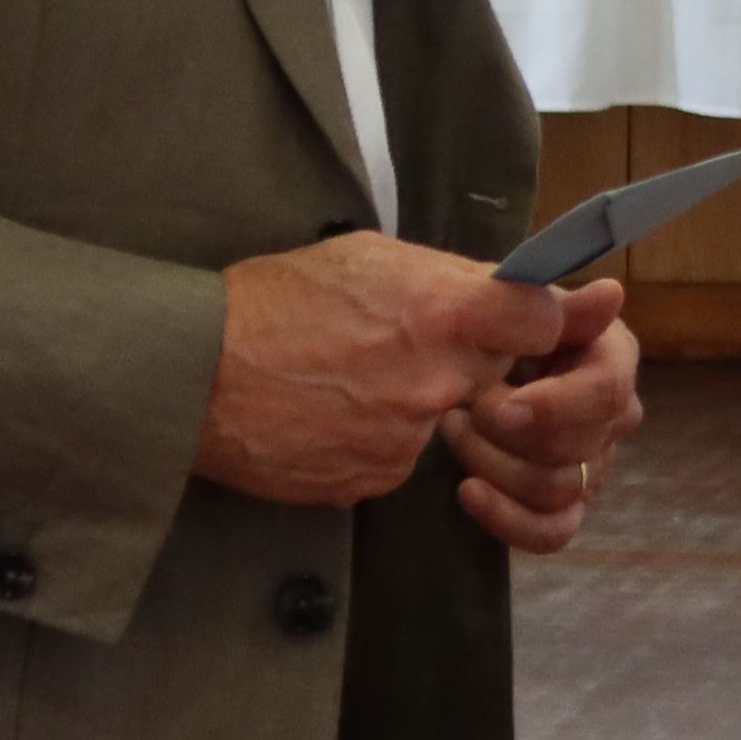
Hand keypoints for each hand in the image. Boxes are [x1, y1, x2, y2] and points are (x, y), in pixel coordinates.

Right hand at [195, 233, 574, 507]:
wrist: (193, 374)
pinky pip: (398, 458)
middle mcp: (440, 381)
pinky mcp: (375, 481)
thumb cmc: (274, 299)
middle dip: (470, 362)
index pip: (547, 323)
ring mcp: (409, 440)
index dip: (537, 322)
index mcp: (446, 313)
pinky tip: (329, 413)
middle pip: (497, 375)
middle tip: (410, 344)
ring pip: (444, 420)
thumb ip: (452, 278)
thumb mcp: (370, 258)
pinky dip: (376, 438)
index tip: (520, 322)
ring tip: (350, 376)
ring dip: (416, 402)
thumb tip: (513, 288)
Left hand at [438, 291, 641, 554]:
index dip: (555, 406)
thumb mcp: (494, 304)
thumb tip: (611, 294)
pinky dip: (507, 518)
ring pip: (560, 488)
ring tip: (454, 429)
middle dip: (507, 434)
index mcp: (610, 354)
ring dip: (495, 465)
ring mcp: (593, 461)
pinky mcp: (564, 503)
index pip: (608, 392)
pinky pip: (554, 532)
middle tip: (461, 406)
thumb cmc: (474, 326)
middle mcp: (613, 411)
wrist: (444, 360)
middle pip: (579, 447)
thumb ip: (545, 305)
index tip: (497, 405)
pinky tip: (467, 491)